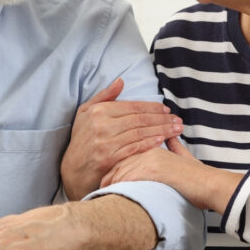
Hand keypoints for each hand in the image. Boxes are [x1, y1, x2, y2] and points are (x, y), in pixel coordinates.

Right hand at [60, 78, 182, 200]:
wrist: (72, 169)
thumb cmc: (81, 138)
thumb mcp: (85, 112)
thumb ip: (104, 96)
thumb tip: (121, 81)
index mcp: (99, 111)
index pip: (132, 107)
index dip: (152, 108)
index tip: (166, 110)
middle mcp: (102, 125)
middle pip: (139, 120)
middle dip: (162, 119)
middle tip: (178, 120)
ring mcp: (106, 142)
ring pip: (140, 134)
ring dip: (161, 131)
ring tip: (176, 130)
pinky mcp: (109, 159)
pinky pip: (134, 149)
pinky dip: (150, 144)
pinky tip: (162, 141)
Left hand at [101, 138, 238, 212]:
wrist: (209, 184)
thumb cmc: (196, 176)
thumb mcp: (183, 157)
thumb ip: (174, 146)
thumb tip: (171, 138)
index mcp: (153, 146)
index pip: (125, 152)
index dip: (113, 165)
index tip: (104, 177)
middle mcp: (149, 149)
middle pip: (120, 160)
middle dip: (107, 174)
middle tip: (97, 187)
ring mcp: (150, 158)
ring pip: (122, 169)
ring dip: (109, 182)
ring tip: (101, 193)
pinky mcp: (153, 169)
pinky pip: (129, 177)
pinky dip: (118, 186)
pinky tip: (111, 194)